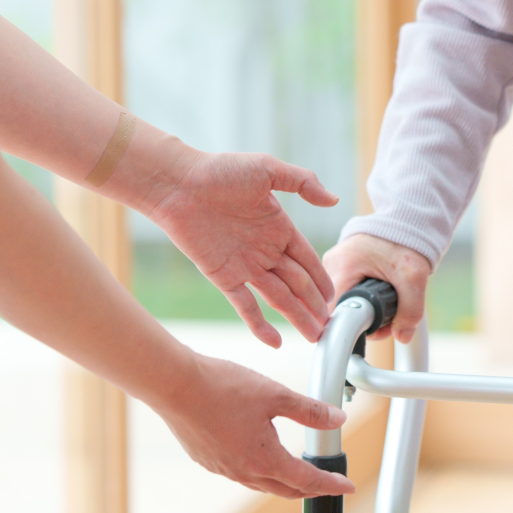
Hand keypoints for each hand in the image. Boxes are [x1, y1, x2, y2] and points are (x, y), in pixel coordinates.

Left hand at [111, 147, 338, 347]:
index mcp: (278, 228)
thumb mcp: (268, 169)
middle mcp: (264, 250)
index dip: (321, 280)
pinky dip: (259, 325)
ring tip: (314, 337)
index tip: (334, 300)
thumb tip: (335, 199)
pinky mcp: (223, 276)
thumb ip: (304, 182)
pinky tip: (274, 343)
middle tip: (329, 329)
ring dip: (296, 317)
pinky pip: (245, 305)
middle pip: (297, 284)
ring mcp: (244, 265)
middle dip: (314, 306)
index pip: (308, 260)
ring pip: (278, 298)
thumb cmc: (220, 171)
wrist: (178, 184)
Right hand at [157, 350, 354, 498]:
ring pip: (262, 483)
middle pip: (285, 489)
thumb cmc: (223, 387)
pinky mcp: (207, 460)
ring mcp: (223, 468)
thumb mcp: (275, 394)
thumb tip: (338, 420)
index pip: (307, 481)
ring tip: (296, 472)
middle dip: (309, 488)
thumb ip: (308, 411)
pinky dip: (258, 471)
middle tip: (326, 482)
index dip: (330, 484)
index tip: (346, 487)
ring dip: (284, 482)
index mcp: (265, 459)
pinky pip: (240, 474)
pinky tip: (258, 456)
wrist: (175, 386)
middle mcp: (244, 471)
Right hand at [322, 233, 433, 343]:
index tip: (375, 330)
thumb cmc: (407, 242)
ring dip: (366, 310)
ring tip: (389, 303)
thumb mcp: (414, 278)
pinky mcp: (341, 266)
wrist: (407, 221)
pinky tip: (381, 296)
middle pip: (339, 309)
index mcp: (342, 265)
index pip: (334, 311)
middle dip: (365, 320)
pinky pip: (348, 292)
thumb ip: (410, 310)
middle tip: (390, 319)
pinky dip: (364, 299)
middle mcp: (331, 264)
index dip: (354, 328)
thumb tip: (402, 336)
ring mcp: (334, 264)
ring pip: (344, 302)